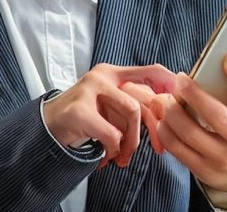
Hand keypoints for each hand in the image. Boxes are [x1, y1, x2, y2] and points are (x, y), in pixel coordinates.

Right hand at [43, 63, 176, 168]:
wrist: (46, 127)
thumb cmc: (83, 118)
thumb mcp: (108, 105)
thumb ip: (131, 103)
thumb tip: (165, 117)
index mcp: (112, 73)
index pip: (149, 71)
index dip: (169, 83)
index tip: (180, 100)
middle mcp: (102, 76)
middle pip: (142, 100)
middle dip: (153, 129)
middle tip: (156, 149)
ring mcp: (89, 90)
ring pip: (130, 114)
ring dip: (130, 142)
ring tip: (121, 155)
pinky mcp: (79, 110)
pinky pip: (111, 134)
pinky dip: (112, 149)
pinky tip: (105, 156)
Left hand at [133, 55, 226, 194]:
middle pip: (217, 116)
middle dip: (195, 94)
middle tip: (180, 78)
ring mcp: (223, 160)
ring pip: (190, 133)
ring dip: (173, 112)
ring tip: (166, 98)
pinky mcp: (203, 170)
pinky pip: (177, 148)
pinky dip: (165, 130)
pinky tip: (163, 118)